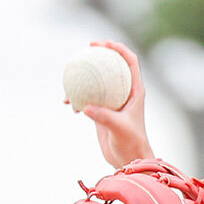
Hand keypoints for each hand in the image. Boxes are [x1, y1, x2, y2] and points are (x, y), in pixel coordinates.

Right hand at [81, 41, 154, 166]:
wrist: (129, 159)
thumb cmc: (131, 143)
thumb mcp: (119, 129)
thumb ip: (104, 117)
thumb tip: (85, 107)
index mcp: (135, 91)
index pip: (130, 62)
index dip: (119, 48)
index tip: (104, 44)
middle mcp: (125, 93)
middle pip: (114, 65)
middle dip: (102, 53)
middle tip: (87, 48)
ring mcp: (113, 101)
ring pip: (99, 81)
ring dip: (87, 75)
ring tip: (73, 72)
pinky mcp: (103, 111)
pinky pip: (89, 98)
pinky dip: (78, 98)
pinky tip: (68, 103)